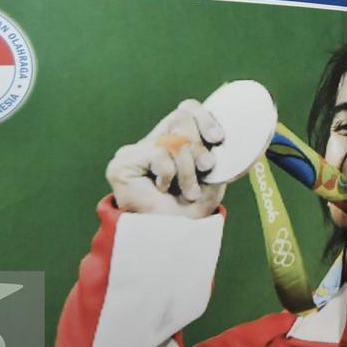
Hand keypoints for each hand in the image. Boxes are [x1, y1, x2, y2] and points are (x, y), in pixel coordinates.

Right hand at [105, 99, 226, 218]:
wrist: (172, 237)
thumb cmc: (192, 208)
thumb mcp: (213, 178)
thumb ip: (216, 152)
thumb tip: (223, 133)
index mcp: (175, 140)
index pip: (187, 109)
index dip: (204, 116)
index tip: (219, 138)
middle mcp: (154, 141)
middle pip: (181, 117)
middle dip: (199, 147)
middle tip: (206, 168)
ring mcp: (136, 150)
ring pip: (173, 139)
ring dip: (188, 169)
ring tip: (189, 191)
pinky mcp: (122, 163)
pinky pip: (158, 154)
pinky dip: (169, 174)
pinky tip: (162, 189)